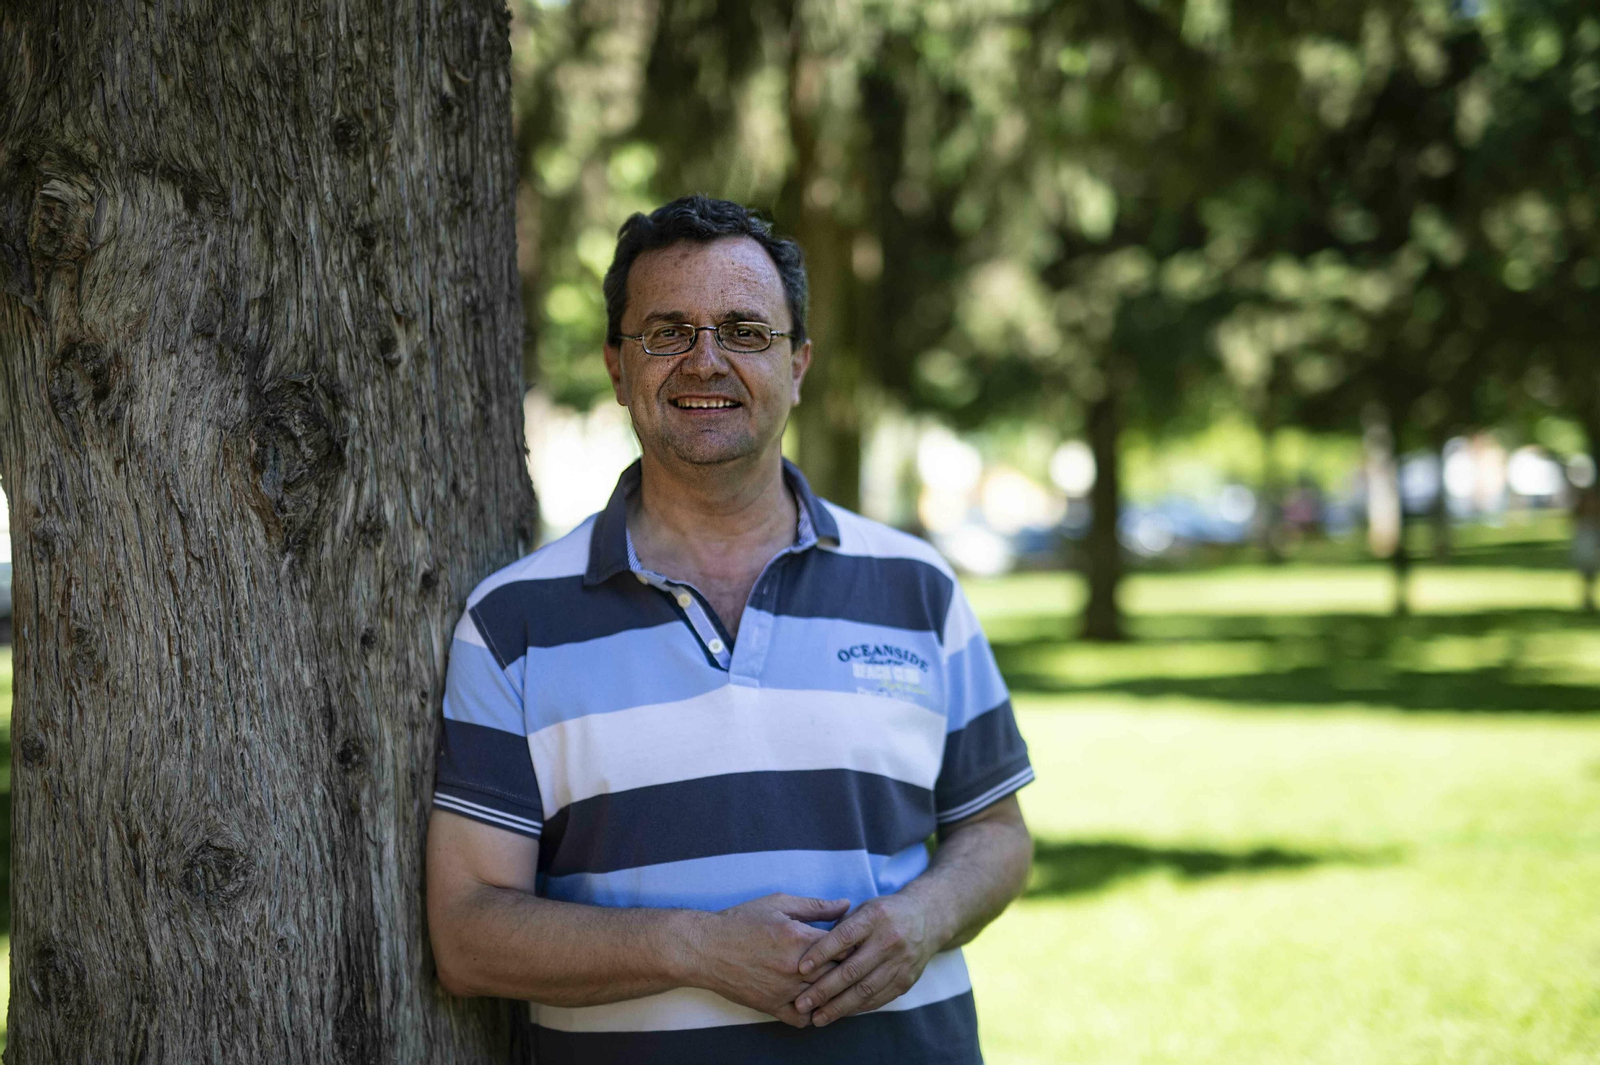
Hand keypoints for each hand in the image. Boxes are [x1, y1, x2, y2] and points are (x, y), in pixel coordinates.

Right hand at [687, 893, 848, 1027]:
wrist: (706, 948)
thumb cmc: (741, 922)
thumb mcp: (778, 904)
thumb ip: (815, 906)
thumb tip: (844, 905)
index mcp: (799, 938)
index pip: (845, 947)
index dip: (854, 945)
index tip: (854, 943)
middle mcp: (795, 968)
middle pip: (839, 974)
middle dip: (848, 969)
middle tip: (852, 963)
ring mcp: (784, 990)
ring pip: (824, 997)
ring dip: (833, 991)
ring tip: (837, 982)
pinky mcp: (772, 1006)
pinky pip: (802, 1019)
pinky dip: (813, 1013)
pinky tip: (814, 1000)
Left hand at [792, 893, 941, 1026]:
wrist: (927, 919)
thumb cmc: (884, 914)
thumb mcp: (864, 909)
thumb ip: (841, 927)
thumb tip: (813, 948)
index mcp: (875, 917)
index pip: (844, 937)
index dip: (821, 953)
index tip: (800, 968)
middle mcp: (889, 940)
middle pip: (852, 970)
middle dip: (824, 990)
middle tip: (802, 1003)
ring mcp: (900, 963)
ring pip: (865, 990)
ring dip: (838, 1007)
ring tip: (816, 1018)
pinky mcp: (906, 981)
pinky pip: (878, 999)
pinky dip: (856, 1008)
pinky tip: (839, 1014)